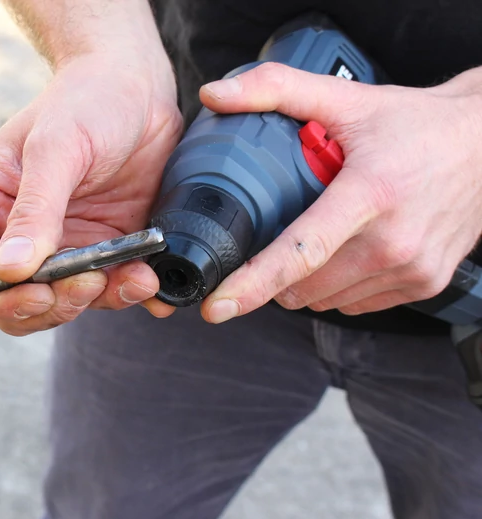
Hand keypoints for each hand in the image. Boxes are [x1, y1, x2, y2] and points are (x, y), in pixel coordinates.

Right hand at [0, 52, 181, 335]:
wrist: (139, 86)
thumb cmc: (86, 101)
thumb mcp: (56, 148)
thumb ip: (35, 210)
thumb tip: (10, 270)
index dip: (2, 296)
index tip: (41, 292)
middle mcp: (17, 232)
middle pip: (18, 301)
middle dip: (54, 304)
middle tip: (90, 282)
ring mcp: (62, 244)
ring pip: (65, 303)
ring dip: (98, 300)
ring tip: (135, 277)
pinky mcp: (102, 248)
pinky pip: (109, 289)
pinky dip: (130, 293)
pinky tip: (151, 282)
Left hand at [197, 63, 481, 322]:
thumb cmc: (415, 125)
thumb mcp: (347, 98)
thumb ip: (276, 90)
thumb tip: (215, 95)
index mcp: (370, 194)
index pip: (302, 251)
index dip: (253, 282)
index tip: (217, 306)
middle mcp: (394, 240)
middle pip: (303, 286)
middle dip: (275, 272)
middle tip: (282, 231)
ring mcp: (414, 268)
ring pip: (326, 300)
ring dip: (308, 281)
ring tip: (323, 235)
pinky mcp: (426, 284)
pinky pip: (357, 303)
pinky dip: (339, 286)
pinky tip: (350, 249)